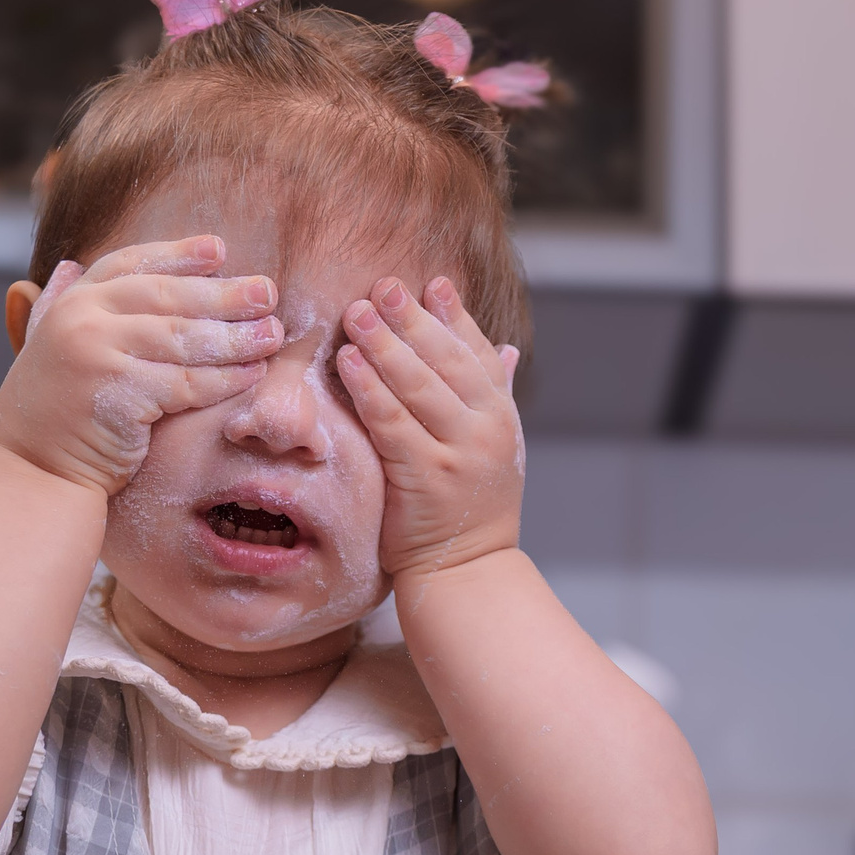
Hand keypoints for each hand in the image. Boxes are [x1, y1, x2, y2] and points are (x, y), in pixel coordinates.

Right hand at [0, 235, 282, 495]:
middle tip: (267, 292)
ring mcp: (98, 353)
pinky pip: (186, 383)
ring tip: (272, 334)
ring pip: (183, 338)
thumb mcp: (52, 349)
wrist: (33, 474)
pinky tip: (252, 375)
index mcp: (70, 302)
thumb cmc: (53, 416)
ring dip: (235, 337)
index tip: (220, 250)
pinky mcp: (120, 394)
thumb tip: (69, 265)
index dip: (177, 255)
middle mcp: (81, 319)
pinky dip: (224, 379)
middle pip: (167, 296)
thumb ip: (66, 309)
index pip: (131, 264)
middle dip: (223, 294)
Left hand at [335, 275, 525, 580]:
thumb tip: (506, 348)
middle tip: (380, 287)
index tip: (431, 283)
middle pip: (447, 359)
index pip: (479, 352)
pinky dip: (370, 389)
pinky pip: (393, 422)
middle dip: (411, 319)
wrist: (467, 571)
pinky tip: (349, 363)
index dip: (454, 316)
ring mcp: (459, 453)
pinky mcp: (426, 476)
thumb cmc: (472, 508)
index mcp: (502, 415)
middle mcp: (488, 429)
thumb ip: (496, 395)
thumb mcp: (496, 448)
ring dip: (384, 345)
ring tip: (356, 315)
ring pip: (419, 385)